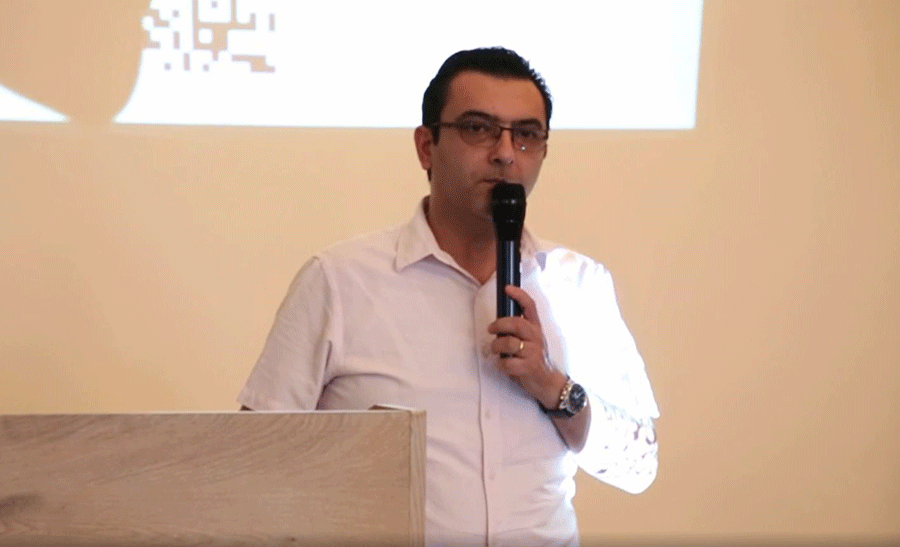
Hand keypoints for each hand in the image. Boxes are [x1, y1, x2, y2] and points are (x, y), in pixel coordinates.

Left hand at [487, 285, 567, 408]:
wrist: (547, 382)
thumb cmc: (533, 358)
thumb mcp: (530, 340)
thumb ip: (519, 330)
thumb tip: (499, 321)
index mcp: (535, 328)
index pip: (530, 306)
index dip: (519, 295)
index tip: (507, 288)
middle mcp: (536, 337)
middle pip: (516, 323)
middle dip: (499, 324)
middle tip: (491, 329)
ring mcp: (534, 352)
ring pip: (509, 343)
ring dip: (497, 346)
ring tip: (496, 349)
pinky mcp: (529, 367)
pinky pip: (508, 362)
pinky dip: (501, 364)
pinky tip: (504, 365)